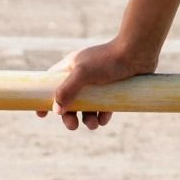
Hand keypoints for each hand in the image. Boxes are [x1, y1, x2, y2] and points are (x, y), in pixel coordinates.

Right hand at [34, 39, 157, 130]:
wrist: (138, 53)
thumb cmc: (108, 59)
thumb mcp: (83, 73)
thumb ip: (67, 90)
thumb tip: (56, 109)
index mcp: (71, 67)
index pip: (52, 83)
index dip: (45, 98)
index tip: (41, 115)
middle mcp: (83, 76)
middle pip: (69, 101)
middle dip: (69, 116)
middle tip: (73, 126)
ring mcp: (98, 83)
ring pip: (87, 108)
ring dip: (88, 120)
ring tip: (94, 124)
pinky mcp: (112, 90)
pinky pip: (103, 108)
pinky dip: (102, 116)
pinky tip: (105, 117)